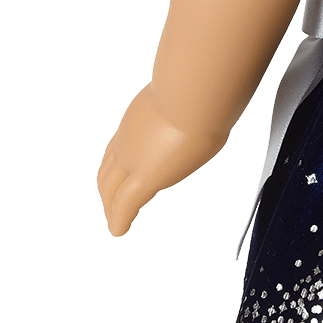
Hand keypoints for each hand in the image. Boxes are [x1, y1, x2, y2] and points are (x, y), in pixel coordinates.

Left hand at [97, 86, 216, 236]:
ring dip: (110, 207)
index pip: (118, 146)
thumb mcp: (192, 100)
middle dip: (107, 189)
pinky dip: (119, 219)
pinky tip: (118, 230)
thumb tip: (215, 104)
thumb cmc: (203, 92)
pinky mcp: (145, 176)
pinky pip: (126, 204)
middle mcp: (130, 140)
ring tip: (113, 221)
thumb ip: (195, 110)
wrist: (197, 93)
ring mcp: (134, 158)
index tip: (115, 172)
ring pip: (111, 189)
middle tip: (109, 203)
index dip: (113, 163)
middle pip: (108, 170)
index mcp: (139, 120)